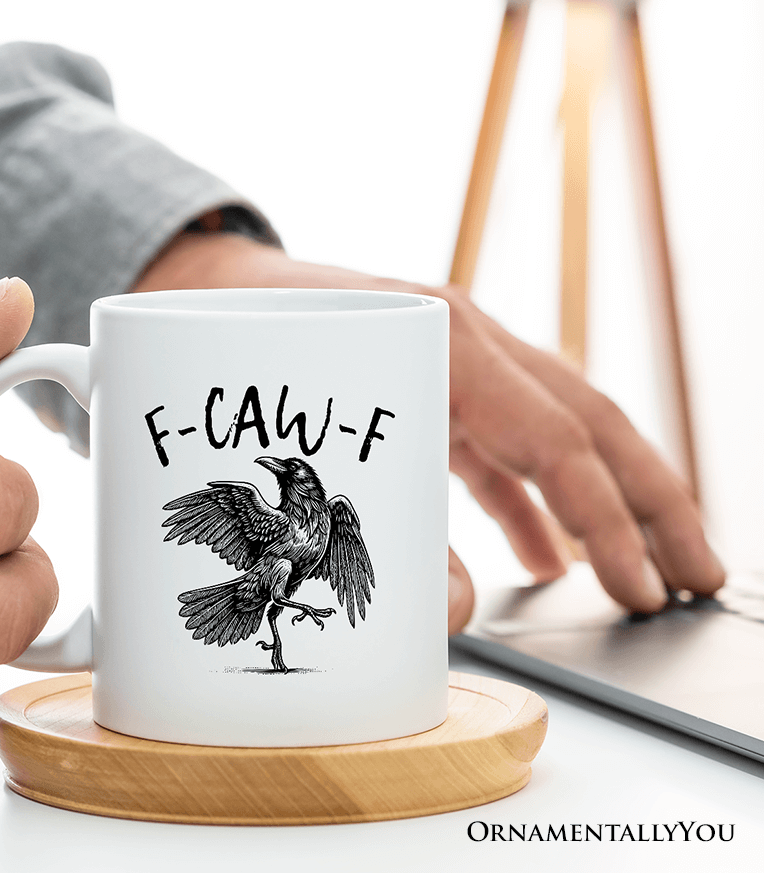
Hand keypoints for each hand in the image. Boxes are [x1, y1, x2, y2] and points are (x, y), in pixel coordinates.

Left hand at [133, 232, 724, 631]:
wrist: (200, 283)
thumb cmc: (239, 343)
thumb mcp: (305, 435)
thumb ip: (384, 529)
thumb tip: (457, 615)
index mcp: (442, 338)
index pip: (557, 437)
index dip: (608, 519)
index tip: (642, 587)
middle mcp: (463, 335)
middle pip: (588, 422)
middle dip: (652, 503)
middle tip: (698, 578)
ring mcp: (452, 353)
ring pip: (557, 429)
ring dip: (606, 501)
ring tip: (648, 572)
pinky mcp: (429, 381)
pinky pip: (499, 442)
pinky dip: (529, 499)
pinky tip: (545, 554)